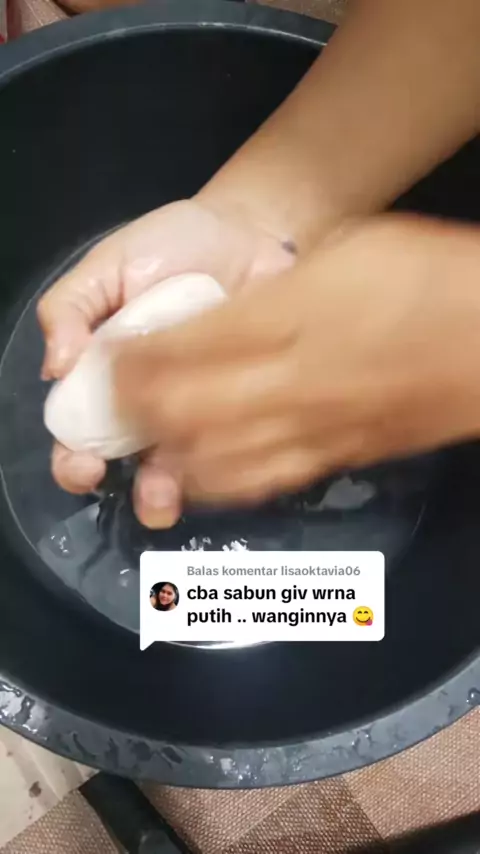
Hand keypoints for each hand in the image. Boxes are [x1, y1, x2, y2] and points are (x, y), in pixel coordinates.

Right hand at [38, 194, 294, 496]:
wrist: (251, 232)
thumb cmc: (174, 246)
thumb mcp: (109, 265)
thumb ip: (71, 308)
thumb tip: (55, 368)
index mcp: (105, 377)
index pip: (77, 435)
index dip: (74, 459)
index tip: (83, 465)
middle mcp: (148, 405)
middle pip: (126, 466)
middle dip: (124, 489)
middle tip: (139, 489)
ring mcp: (198, 411)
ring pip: (177, 471)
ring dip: (166, 493)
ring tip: (168, 493)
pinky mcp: (244, 409)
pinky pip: (231, 451)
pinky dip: (222, 470)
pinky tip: (220, 469)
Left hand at [113, 215, 479, 525]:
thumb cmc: (420, 275)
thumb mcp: (346, 250)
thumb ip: (278, 287)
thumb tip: (223, 315)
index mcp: (290, 319)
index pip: (184, 348)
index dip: (132, 360)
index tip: (104, 360)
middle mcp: (294, 381)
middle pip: (186, 411)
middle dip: (136, 412)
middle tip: (112, 405)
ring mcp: (316, 428)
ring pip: (217, 459)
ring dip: (169, 451)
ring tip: (149, 440)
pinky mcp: (337, 457)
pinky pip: (262, 480)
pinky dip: (219, 478)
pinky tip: (203, 471)